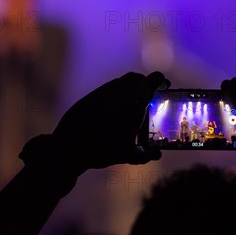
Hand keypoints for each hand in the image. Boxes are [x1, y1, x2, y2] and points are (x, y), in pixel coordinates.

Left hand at [52, 72, 169, 172]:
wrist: (70, 146)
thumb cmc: (103, 150)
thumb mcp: (128, 156)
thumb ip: (146, 155)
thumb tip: (156, 154)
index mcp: (137, 101)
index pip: (155, 79)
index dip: (161, 81)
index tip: (164, 86)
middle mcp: (122, 92)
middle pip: (138, 78)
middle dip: (145, 84)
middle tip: (149, 95)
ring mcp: (105, 91)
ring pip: (122, 82)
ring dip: (130, 88)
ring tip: (132, 102)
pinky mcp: (91, 95)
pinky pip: (108, 89)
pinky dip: (116, 95)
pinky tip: (115, 109)